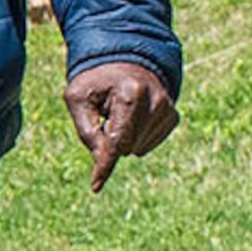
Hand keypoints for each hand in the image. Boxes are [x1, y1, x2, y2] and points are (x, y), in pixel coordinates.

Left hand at [65, 61, 177, 192]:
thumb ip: (87, 131)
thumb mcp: (78, 99)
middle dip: (108, 141)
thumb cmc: (95, 82)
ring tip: (118, 112)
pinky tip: (131, 118)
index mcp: (132, 93)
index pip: (117, 138)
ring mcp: (168, 110)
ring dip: (121, 138)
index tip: (95, 186)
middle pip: (125, 146)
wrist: (124, 64)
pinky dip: (134, 138)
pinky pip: (146, 145)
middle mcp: (157, 101)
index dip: (104, 164)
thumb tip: (102, 161)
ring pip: (136, 148)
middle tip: (102, 116)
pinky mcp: (173, 118)